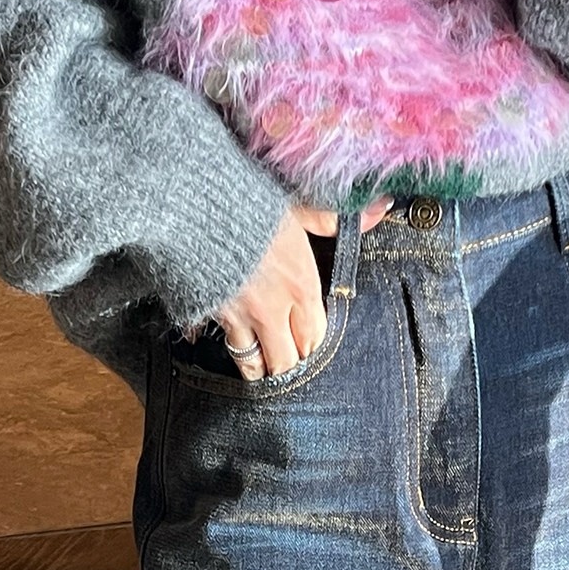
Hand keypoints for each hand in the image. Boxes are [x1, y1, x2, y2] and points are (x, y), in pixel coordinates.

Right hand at [212, 198, 394, 380]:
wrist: (188, 199)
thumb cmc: (244, 199)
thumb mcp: (295, 204)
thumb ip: (331, 219)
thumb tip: (380, 210)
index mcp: (299, 287)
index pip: (315, 338)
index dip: (314, 348)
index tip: (310, 347)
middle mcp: (270, 310)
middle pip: (286, 362)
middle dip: (289, 368)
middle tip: (288, 367)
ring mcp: (236, 316)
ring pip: (251, 363)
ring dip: (257, 369)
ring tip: (260, 370)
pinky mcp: (204, 313)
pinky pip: (213, 342)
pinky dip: (213, 345)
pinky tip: (208, 342)